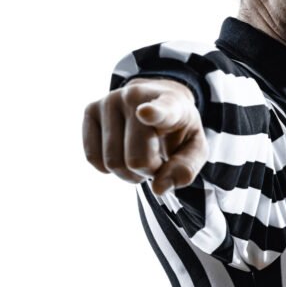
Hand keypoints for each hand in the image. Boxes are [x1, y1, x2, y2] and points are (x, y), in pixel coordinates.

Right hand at [82, 78, 207, 194]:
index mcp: (170, 104)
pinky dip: (109, 167)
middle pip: (136, 160)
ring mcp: (110, 101)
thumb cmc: (178, 129)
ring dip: (129, 172)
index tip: (145, 113)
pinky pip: (93, 158)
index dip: (153, 113)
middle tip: (157, 160)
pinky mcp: (90, 110)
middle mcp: (136, 97)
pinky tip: (121, 152)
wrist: (156, 100)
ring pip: (113, 162)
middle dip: (148, 171)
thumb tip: (158, 189)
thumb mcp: (194, 148)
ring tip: (140, 154)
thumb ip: (184, 170)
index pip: (161, 111)